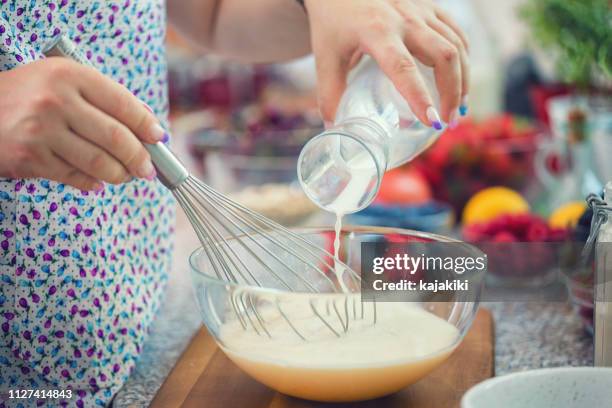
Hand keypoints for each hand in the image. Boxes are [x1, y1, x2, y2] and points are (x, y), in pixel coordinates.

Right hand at [0, 58, 165, 190]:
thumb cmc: (32, 96)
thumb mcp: (65, 82)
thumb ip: (104, 99)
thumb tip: (150, 127)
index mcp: (70, 75)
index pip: (123, 104)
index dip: (147, 125)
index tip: (158, 139)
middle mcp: (56, 102)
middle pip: (116, 138)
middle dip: (140, 158)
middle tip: (148, 170)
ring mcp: (41, 131)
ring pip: (99, 163)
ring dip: (121, 175)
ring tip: (126, 176)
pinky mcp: (30, 158)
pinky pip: (75, 177)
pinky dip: (93, 183)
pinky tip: (98, 181)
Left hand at [304, 0, 468, 126]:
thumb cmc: (332, 21)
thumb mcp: (326, 57)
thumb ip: (330, 93)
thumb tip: (335, 127)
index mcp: (377, 32)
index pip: (404, 68)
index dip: (420, 97)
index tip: (432, 122)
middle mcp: (404, 19)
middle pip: (444, 56)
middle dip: (452, 93)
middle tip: (448, 122)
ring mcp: (420, 11)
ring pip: (456, 46)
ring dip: (462, 79)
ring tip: (459, 108)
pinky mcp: (429, 7)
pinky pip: (456, 33)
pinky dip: (464, 59)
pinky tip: (460, 79)